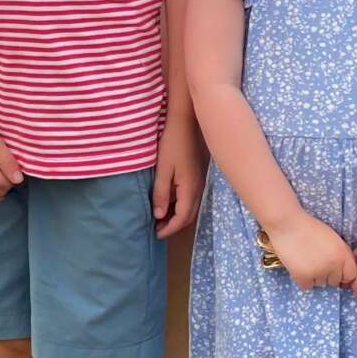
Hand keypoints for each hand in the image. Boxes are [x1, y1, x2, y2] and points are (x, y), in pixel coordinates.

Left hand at [152, 123, 204, 240]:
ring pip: (191, 206)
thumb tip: (160, 216)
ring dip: (178, 215)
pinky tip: (170, 201)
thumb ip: (161, 194)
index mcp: (190, 189)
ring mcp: (200, 181)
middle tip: (157, 229)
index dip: (169, 229)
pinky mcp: (198, 175)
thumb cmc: (172, 144)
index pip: (182, 218)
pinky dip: (181, 205)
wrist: (186, 122)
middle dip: (174, 225)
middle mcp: (198, 188)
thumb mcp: (163, 169)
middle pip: (189, 215)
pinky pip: (191, 197)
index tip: (156, 234)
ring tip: (161, 218)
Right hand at [265, 212, 356, 290]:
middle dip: (328, 275)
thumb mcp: (333, 238)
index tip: (334, 269)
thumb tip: (344, 271)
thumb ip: (341, 254)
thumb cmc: (310, 227)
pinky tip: (298, 265)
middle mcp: (334, 266)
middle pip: (335, 282)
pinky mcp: (303, 277)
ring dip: (315, 276)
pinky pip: (307, 286)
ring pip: (320, 284)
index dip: (342, 273)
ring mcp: (319, 272)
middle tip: (316, 261)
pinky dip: (302, 279)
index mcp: (343, 254)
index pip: (351, 276)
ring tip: (306, 260)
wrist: (287, 223)